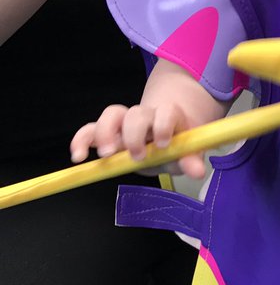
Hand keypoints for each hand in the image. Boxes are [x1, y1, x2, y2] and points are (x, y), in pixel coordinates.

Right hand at [70, 103, 208, 178]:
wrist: (165, 136)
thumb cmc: (176, 146)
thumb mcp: (186, 153)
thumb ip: (190, 160)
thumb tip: (198, 172)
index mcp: (168, 117)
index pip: (166, 112)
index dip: (163, 124)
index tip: (163, 144)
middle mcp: (145, 116)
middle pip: (136, 113)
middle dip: (134, 133)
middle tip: (137, 155)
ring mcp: (124, 123)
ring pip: (112, 114)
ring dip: (106, 132)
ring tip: (107, 155)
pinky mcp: (107, 133)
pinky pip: (90, 130)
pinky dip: (81, 140)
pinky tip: (78, 156)